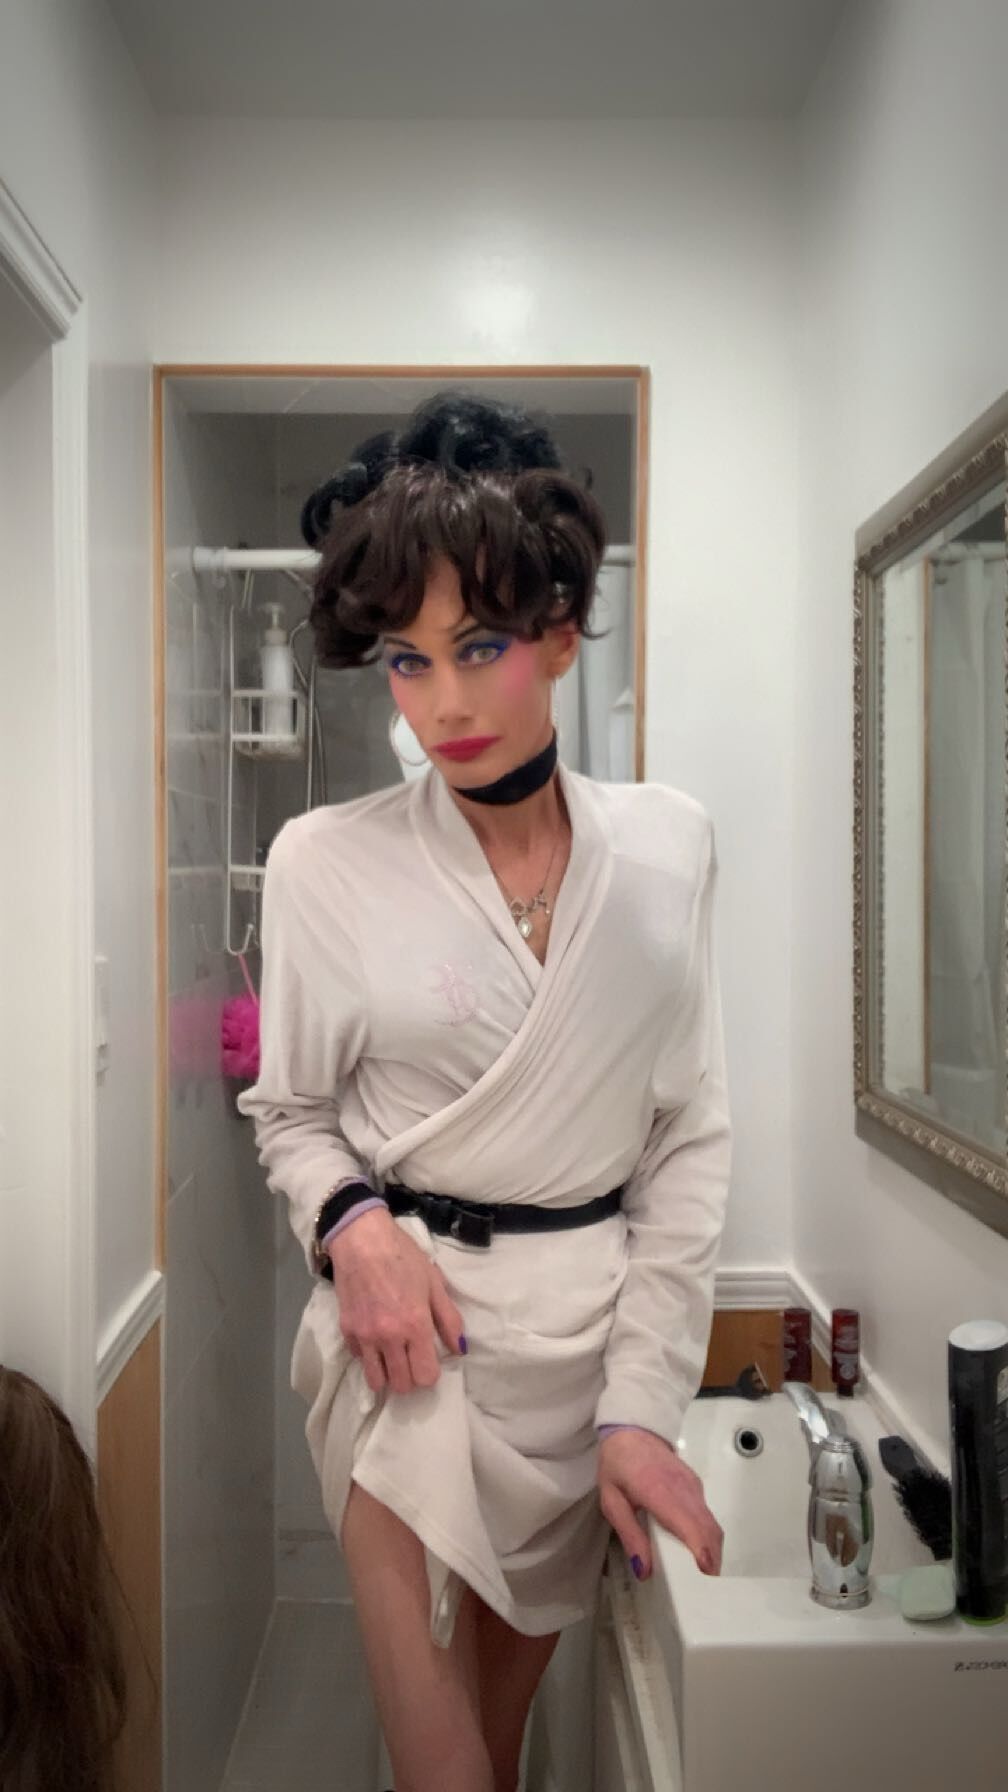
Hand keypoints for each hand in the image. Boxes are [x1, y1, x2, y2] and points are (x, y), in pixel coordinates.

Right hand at [327, 1208, 466, 1395]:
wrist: (361, 1240)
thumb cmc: (403, 1257)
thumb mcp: (434, 1283)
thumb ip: (449, 1319)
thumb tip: (460, 1349)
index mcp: (415, 1326)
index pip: (426, 1376)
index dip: (431, 1373)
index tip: (430, 1359)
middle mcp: (389, 1337)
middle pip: (402, 1385)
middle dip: (411, 1378)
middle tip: (412, 1360)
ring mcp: (365, 1337)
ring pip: (377, 1380)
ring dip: (388, 1375)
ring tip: (393, 1359)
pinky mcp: (346, 1331)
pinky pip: (360, 1360)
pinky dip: (369, 1356)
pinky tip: (375, 1339)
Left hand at [598, 1427, 723, 1577]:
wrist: (632, 1429)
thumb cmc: (618, 1466)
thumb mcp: (612, 1501)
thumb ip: (629, 1535)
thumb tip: (644, 1570)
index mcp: (659, 1491)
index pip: (689, 1524)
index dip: (701, 1550)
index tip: (706, 1575)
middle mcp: (683, 1489)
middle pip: (709, 1529)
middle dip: (711, 1560)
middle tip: (705, 1590)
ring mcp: (694, 1486)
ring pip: (712, 1523)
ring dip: (712, 1550)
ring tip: (702, 1577)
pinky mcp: (697, 1486)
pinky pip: (708, 1515)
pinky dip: (708, 1536)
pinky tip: (697, 1552)